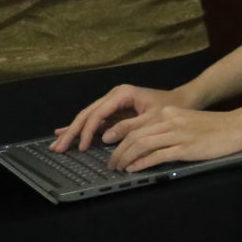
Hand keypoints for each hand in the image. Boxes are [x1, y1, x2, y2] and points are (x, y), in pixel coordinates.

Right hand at [53, 83, 186, 153]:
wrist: (184, 100)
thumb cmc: (171, 108)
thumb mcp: (152, 119)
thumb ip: (129, 127)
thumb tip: (104, 137)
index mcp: (122, 94)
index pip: (98, 113)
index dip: (87, 131)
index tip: (82, 147)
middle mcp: (114, 96)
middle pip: (87, 114)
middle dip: (72, 132)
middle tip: (57, 148)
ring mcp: (113, 102)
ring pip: (88, 117)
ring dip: (73, 131)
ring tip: (56, 144)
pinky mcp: (115, 110)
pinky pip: (95, 120)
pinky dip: (82, 128)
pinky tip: (66, 132)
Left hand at [102, 104, 241, 173]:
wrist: (238, 126)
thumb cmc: (214, 126)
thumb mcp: (186, 121)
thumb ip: (166, 128)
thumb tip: (145, 143)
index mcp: (168, 112)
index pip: (135, 125)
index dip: (119, 139)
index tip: (111, 150)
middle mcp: (169, 120)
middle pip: (134, 136)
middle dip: (118, 152)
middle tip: (112, 164)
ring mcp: (177, 134)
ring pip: (142, 145)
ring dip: (126, 158)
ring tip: (119, 169)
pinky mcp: (186, 147)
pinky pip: (157, 155)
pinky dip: (142, 163)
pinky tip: (134, 169)